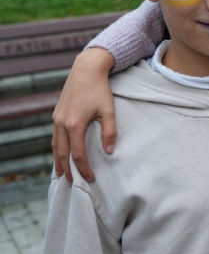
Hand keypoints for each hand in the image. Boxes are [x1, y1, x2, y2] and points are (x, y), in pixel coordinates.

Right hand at [51, 48, 116, 183]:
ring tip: (61, 174)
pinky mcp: (56, 114)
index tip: (91, 178)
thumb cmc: (100, 89)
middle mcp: (62, 123)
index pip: (78, 154)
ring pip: (55, 145)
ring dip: (58, 161)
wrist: (86, 69)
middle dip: (67, 170)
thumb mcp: (109, 110)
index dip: (84, 168)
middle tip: (71, 184)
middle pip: (63, 153)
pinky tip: (60, 153)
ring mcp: (57, 118)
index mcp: (75, 125)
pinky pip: (55, 136)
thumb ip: (110, 132)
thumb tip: (109, 152)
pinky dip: (56, 148)